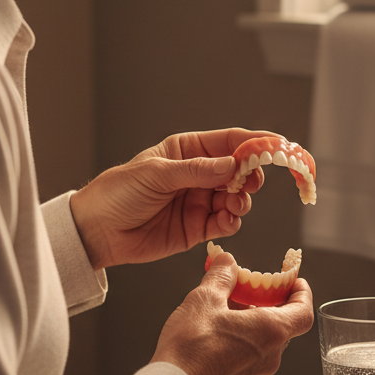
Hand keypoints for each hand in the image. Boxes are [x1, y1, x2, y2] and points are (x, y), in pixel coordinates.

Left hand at [69, 128, 276, 269]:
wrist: (96, 232)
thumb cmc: (117, 193)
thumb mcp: (155, 174)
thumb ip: (196, 171)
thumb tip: (233, 165)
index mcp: (187, 150)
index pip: (229, 141)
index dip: (255, 143)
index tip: (277, 147)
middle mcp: (197, 174)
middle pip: (240, 170)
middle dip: (251, 176)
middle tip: (250, 183)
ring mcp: (199, 200)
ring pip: (237, 198)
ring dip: (242, 201)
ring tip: (232, 205)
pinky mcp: (197, 227)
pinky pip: (226, 222)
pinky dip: (232, 222)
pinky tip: (226, 221)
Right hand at [150, 251, 313, 374]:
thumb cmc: (191, 348)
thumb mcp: (205, 299)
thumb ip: (222, 276)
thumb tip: (227, 262)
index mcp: (271, 331)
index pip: (304, 311)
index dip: (302, 294)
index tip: (294, 282)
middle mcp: (270, 357)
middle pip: (281, 326)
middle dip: (267, 306)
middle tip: (249, 292)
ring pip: (263, 344)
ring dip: (251, 326)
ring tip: (225, 313)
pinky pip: (248, 361)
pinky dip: (240, 345)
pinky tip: (215, 338)